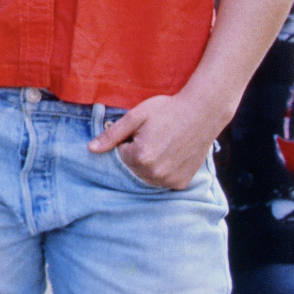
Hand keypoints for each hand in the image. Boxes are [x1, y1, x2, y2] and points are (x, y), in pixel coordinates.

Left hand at [87, 91, 221, 189]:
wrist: (202, 113)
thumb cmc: (167, 110)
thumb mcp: (135, 116)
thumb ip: (112, 135)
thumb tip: (90, 149)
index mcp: (140, 157)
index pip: (120, 154)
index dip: (129, 140)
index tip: (143, 130)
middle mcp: (155, 173)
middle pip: (132, 167)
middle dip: (137, 152)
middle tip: (154, 136)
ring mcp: (170, 180)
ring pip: (145, 175)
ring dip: (148, 163)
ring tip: (163, 144)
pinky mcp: (181, 183)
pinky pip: (162, 181)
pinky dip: (163, 170)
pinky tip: (172, 154)